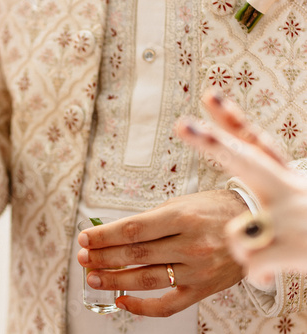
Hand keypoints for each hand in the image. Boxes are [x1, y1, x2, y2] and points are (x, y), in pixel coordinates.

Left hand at [77, 190, 246, 316]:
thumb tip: (113, 233)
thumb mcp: (180, 203)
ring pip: (145, 279)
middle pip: (134, 254)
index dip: (104, 236)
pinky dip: (141, 307)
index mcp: (181, 217)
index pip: (132, 230)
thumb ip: (149, 220)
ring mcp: (197, 270)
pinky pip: (167, 304)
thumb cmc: (213, 209)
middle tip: (83, 258)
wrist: (254, 225)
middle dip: (102, 257)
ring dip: (114, 280)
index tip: (85, 238)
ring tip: (93, 277)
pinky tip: (122, 301)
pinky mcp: (202, 289)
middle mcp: (190, 244)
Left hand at [176, 90, 306, 284]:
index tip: (210, 95)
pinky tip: (269, 275)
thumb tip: (229, 153)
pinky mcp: (292, 248)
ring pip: (236, 233)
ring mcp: (289, 217)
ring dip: (243, 249)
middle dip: (211, 143)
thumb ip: (259, 175)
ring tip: (265, 253)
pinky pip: (252, 263)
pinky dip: (257, 275)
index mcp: (281, 175)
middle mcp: (285, 188)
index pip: (252, 142)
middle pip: (245, 161)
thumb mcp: (289, 192)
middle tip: (182, 123)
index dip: (231, 119)